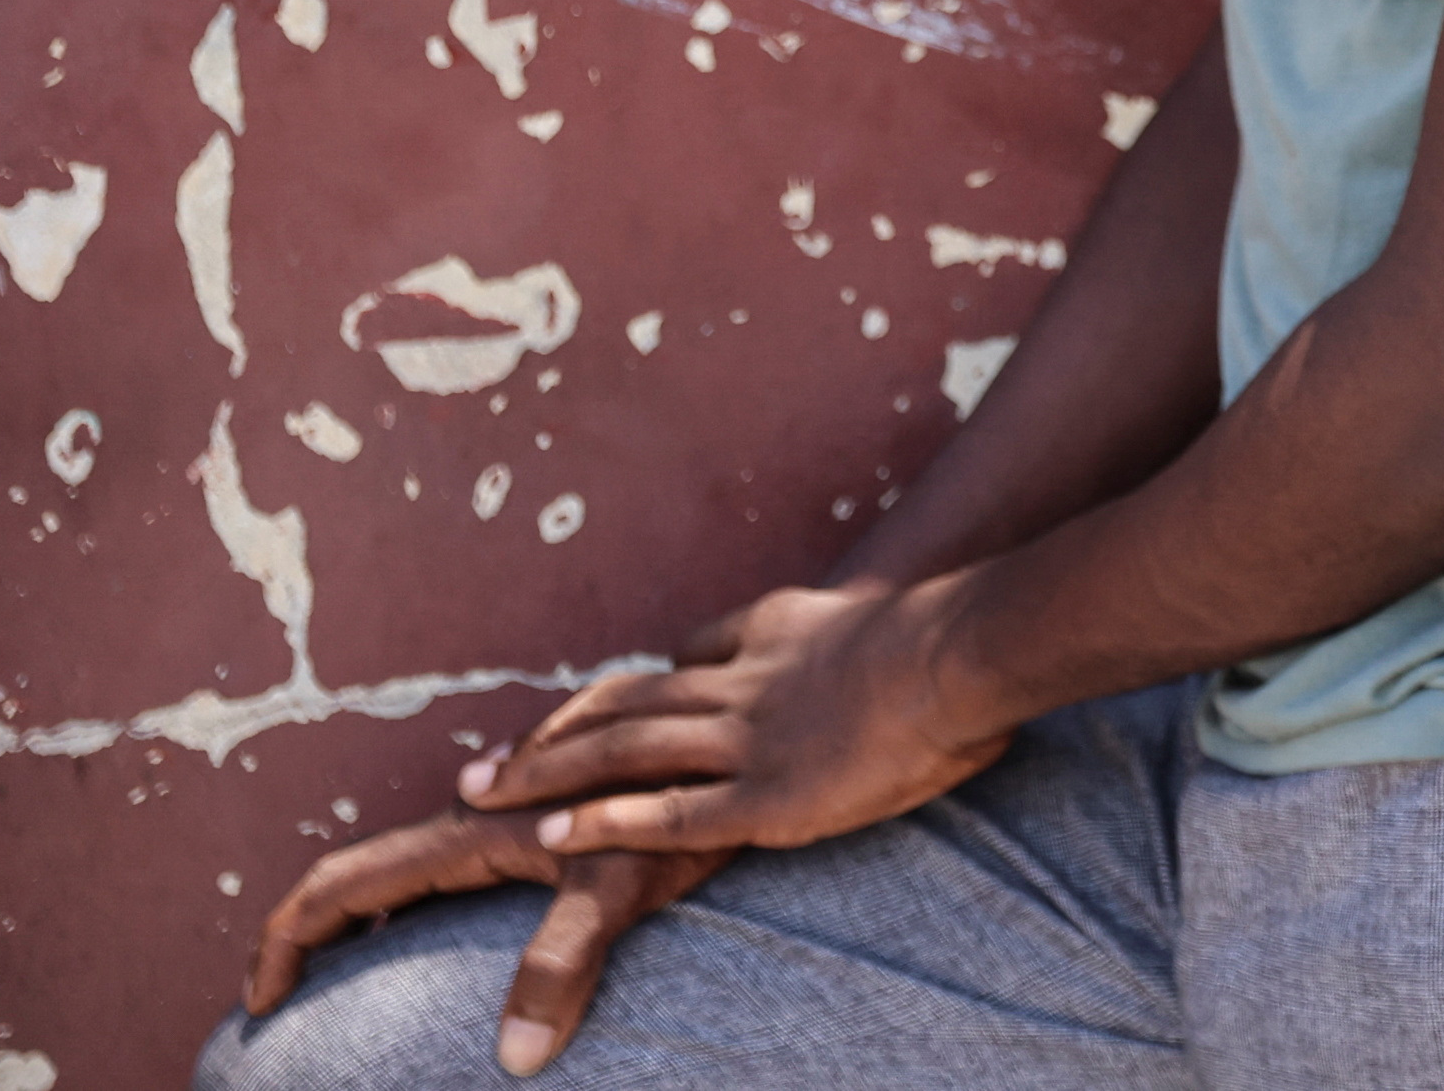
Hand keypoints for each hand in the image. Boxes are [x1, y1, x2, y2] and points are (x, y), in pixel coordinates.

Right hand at [243, 801, 727, 1077]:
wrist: (745, 733)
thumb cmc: (689, 800)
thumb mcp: (621, 882)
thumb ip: (562, 962)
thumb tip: (515, 1062)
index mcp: (470, 833)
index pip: (343, 885)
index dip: (287, 943)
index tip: (261, 1006)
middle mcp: (480, 811)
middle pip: (369, 875)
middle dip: (319, 938)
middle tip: (297, 1009)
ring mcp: (516, 804)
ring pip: (414, 863)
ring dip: (373, 918)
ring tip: (363, 978)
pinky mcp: (557, 800)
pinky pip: (463, 855)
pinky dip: (429, 899)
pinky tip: (459, 932)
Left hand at [461, 578, 1013, 866]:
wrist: (964, 651)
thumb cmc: (962, 635)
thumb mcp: (904, 607)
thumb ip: (880, 626)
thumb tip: (897, 627)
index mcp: (777, 632)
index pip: (686, 658)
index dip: (625, 690)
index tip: (582, 709)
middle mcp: (742, 683)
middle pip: (623, 707)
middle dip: (547, 737)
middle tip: (480, 764)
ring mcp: (746, 741)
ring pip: (622, 753)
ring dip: (544, 773)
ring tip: (482, 795)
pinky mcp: (764, 799)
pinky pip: (666, 814)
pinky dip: (603, 822)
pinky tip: (553, 836)